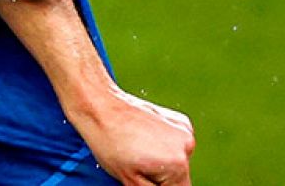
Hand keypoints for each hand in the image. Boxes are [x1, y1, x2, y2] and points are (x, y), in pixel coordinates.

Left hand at [75, 88, 195, 184]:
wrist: (99, 105)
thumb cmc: (108, 139)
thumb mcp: (128, 179)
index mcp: (177, 163)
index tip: (143, 180)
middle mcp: (186, 145)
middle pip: (179, 175)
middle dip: (158, 175)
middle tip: (135, 165)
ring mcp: (184, 130)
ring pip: (176, 158)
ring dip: (161, 160)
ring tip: (135, 150)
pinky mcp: (179, 120)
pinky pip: (174, 142)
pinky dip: (162, 144)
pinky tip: (142, 138)